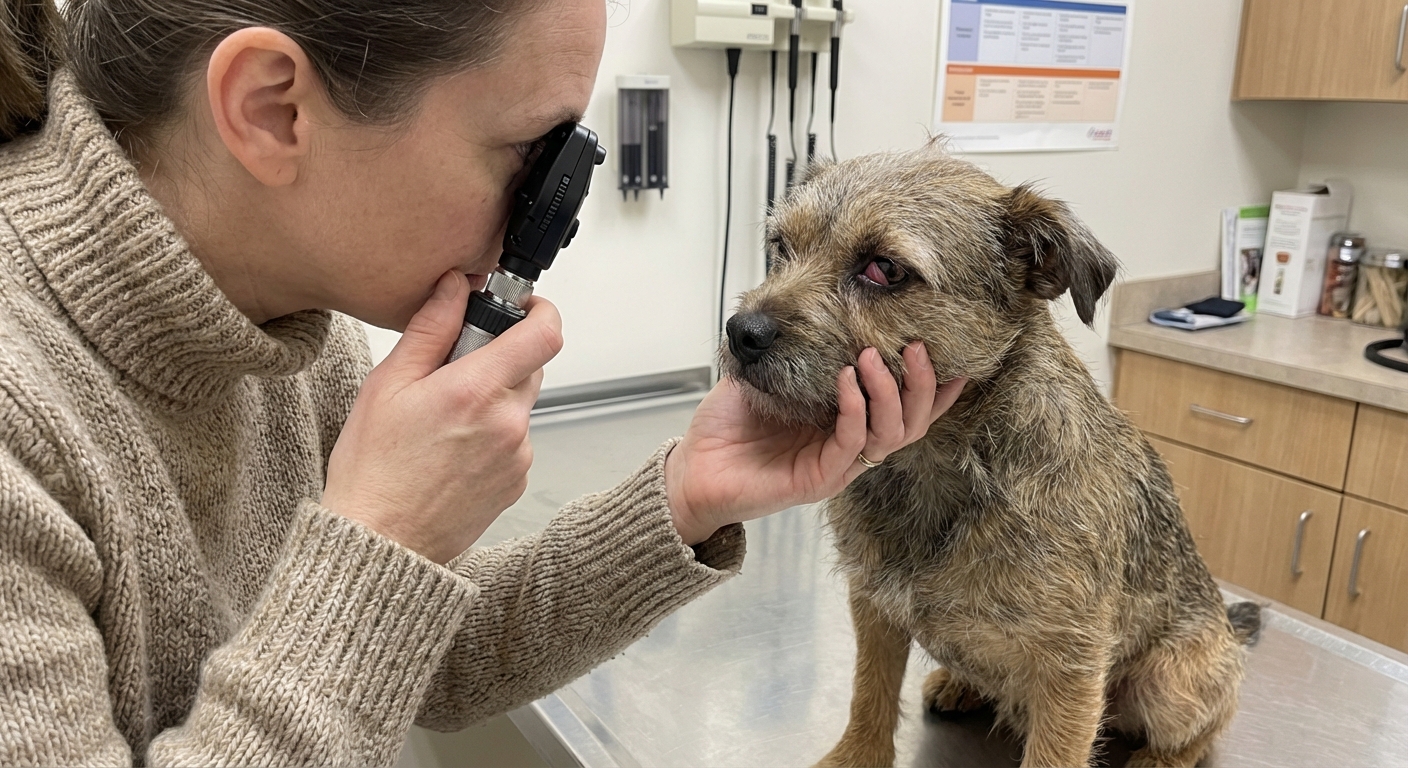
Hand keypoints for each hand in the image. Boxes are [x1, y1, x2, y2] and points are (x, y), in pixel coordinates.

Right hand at [323, 271, 562, 562]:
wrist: (381, 543)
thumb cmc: (374, 469)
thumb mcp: (388, 384)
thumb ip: (431, 328)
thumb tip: (455, 286)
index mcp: (476, 391)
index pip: (545, 333)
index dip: (539, 310)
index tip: (521, 307)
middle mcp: (508, 423)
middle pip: (531, 367)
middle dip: (499, 358)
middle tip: (452, 371)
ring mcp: (518, 456)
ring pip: (520, 405)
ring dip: (493, 400)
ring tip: (443, 422)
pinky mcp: (517, 482)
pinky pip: (515, 440)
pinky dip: (492, 435)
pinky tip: (451, 451)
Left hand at [665, 342, 965, 544]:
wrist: (692, 469)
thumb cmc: (727, 425)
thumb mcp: (766, 372)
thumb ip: (794, 345)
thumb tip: (811, 297)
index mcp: (846, 422)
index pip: (905, 406)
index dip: (934, 385)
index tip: (955, 354)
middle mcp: (849, 445)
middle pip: (910, 422)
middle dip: (922, 384)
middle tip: (918, 346)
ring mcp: (837, 465)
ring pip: (890, 435)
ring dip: (889, 392)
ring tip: (872, 356)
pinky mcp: (818, 480)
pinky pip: (852, 444)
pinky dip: (855, 409)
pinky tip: (847, 380)